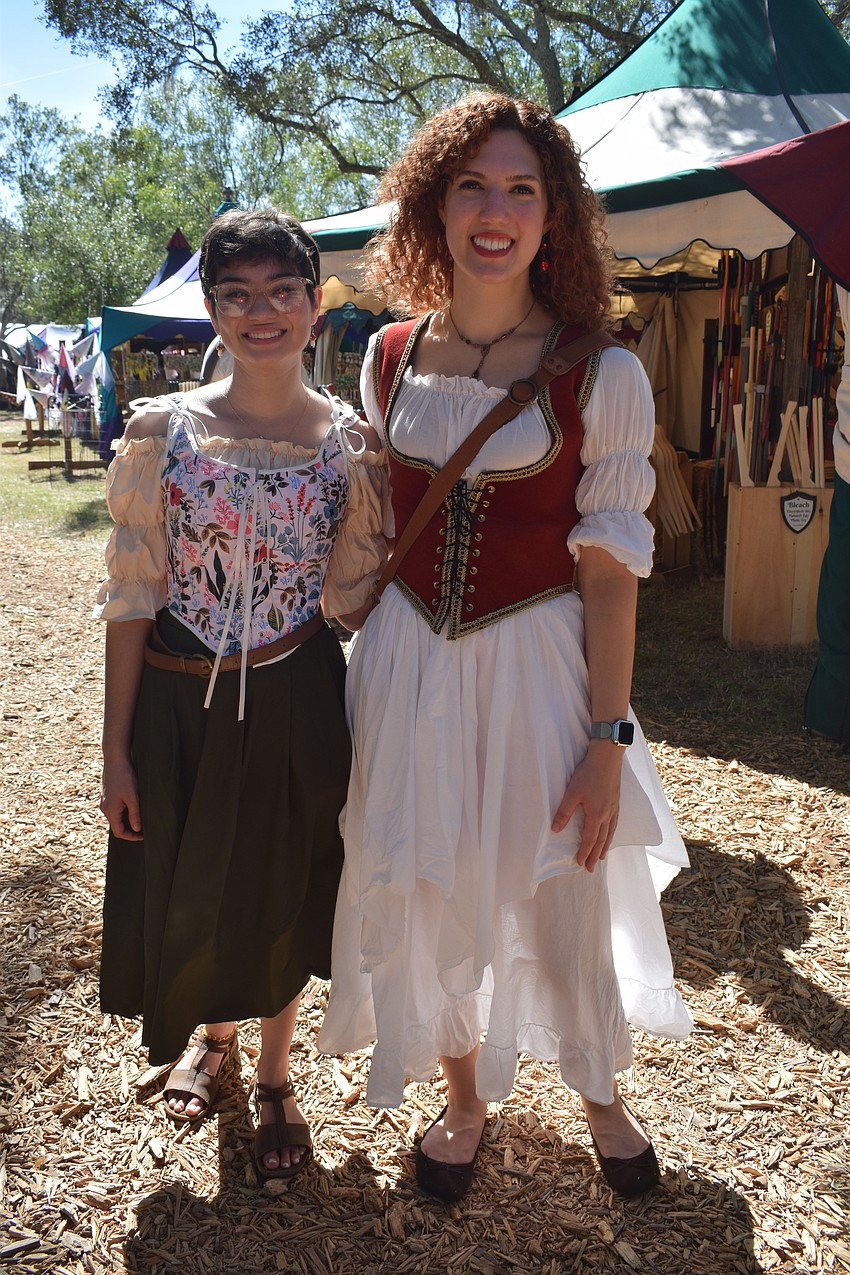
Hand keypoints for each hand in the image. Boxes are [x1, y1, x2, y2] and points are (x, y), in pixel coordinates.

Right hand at [100, 756, 142, 840]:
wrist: (115, 758)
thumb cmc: (125, 777)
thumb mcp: (133, 797)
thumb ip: (135, 814)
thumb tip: (137, 829)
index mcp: (110, 810)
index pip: (119, 832)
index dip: (132, 837)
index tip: (144, 836)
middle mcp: (105, 808)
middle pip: (117, 825)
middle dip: (131, 828)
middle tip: (146, 828)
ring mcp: (105, 801)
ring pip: (117, 817)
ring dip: (129, 819)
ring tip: (142, 817)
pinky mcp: (108, 794)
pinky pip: (116, 808)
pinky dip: (125, 811)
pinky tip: (135, 806)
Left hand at [551, 743, 623, 871]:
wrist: (607, 758)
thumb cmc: (589, 774)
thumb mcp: (572, 793)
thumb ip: (563, 812)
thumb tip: (555, 830)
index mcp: (596, 815)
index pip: (590, 839)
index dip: (584, 852)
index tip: (579, 863)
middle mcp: (607, 815)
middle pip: (601, 840)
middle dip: (595, 855)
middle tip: (590, 868)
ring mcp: (614, 809)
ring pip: (610, 833)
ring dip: (605, 846)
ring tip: (601, 857)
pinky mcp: (616, 802)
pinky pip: (615, 824)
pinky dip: (611, 833)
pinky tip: (610, 833)